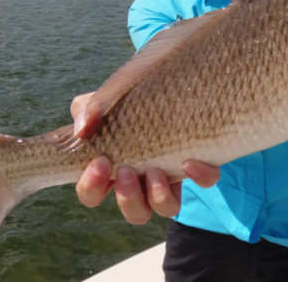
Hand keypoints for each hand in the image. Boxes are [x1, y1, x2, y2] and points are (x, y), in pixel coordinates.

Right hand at [70, 91, 220, 223]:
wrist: (171, 76)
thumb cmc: (131, 91)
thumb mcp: (107, 95)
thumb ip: (89, 108)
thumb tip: (82, 130)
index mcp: (113, 166)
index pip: (92, 194)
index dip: (92, 187)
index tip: (100, 161)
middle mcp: (142, 178)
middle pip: (134, 212)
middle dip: (128, 197)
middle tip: (127, 170)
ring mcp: (172, 173)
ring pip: (166, 208)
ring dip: (158, 197)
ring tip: (155, 172)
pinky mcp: (198, 160)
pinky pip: (206, 180)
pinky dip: (199, 176)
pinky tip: (189, 161)